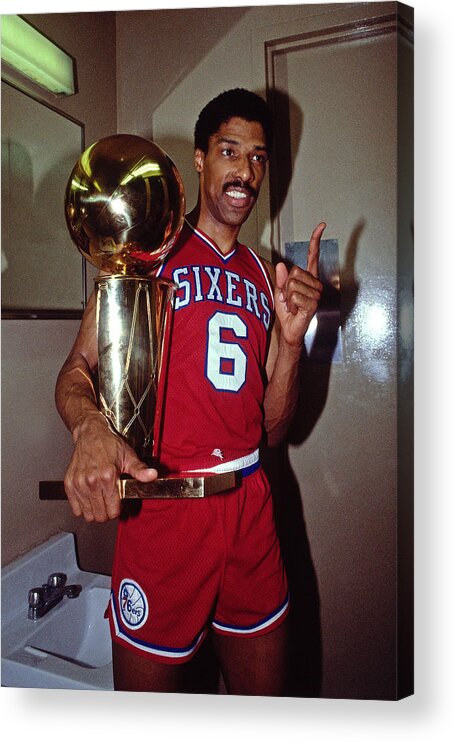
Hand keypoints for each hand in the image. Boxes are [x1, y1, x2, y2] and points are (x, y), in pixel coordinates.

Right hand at [64, 412, 156, 521]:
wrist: (90, 434)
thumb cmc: (109, 445)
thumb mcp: (128, 456)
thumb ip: (140, 470)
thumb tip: (152, 475)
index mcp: (108, 476)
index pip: (113, 511)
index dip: (117, 509)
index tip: (117, 503)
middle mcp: (91, 481)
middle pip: (100, 516)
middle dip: (106, 512)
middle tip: (108, 501)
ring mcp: (79, 483)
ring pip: (87, 515)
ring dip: (94, 511)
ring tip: (99, 499)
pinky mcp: (69, 484)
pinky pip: (75, 509)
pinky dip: (82, 507)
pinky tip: (89, 497)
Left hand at [274, 222, 325, 347]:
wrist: (290, 331)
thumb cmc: (287, 312)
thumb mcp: (280, 292)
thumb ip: (281, 279)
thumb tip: (282, 265)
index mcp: (308, 278)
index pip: (312, 256)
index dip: (316, 240)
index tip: (322, 226)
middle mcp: (315, 284)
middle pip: (294, 271)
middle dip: (285, 286)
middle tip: (289, 299)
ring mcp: (316, 294)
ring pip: (293, 284)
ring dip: (287, 296)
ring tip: (292, 306)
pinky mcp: (313, 304)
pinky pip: (294, 295)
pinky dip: (290, 304)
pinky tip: (296, 310)